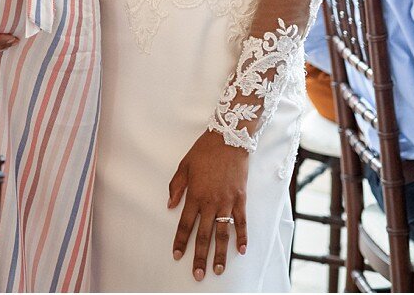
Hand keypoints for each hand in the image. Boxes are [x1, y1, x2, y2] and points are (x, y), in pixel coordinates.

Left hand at [168, 130, 247, 280]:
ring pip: (223, 233)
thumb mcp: (184, 166)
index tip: (178, 255)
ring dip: (221, 253)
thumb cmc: (204, 151)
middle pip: (204, 234)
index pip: (186, 224)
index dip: (181, 241)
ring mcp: (227, 202)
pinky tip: (241, 250)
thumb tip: (170, 205)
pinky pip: (242, 222)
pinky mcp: (241, 199)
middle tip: (197, 274)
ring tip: (218, 269)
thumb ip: (176, 187)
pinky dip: (242, 237)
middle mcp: (211, 202)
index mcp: (195, 195)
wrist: (229, 139)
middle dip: (200, 256)